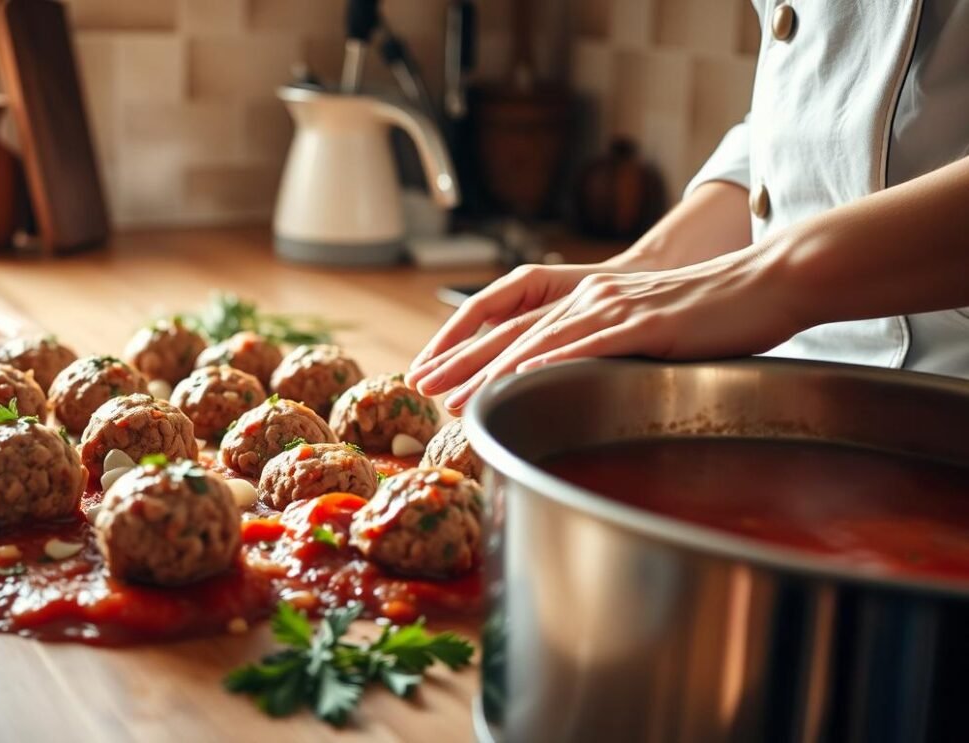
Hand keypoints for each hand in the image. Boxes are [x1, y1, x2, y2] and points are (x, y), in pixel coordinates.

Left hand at [424, 248, 804, 414]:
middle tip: (417, 386)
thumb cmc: (714, 314)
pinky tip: (520, 379)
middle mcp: (591, 297)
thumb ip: (609, 346)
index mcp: (587, 298)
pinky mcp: (647, 326)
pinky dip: (550, 363)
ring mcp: (617, 309)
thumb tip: (577, 379)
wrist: (770, 282)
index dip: (465, 344)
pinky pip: (588, 347)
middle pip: (510, 330)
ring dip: (490, 370)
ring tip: (453, 397)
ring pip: (538, 341)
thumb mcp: (648, 329)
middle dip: (459, 360)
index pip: (510, 319)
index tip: (431, 372)